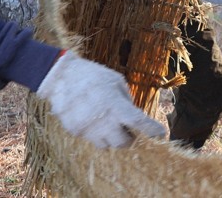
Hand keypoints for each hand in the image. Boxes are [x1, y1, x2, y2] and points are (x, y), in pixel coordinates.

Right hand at [37, 53, 166, 147]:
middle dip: (128, 138)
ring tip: (107, 122)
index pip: (138, 122)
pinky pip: (89, 137)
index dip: (152, 130)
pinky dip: (94, 131)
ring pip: (105, 145)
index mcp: (115, 104)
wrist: (61, 76)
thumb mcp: (116, 81)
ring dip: (110, 137)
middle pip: (122, 143)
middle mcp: (102, 120)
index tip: (160, 134)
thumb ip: (127, 101)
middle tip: (128, 129)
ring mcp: (87, 128)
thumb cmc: (93, 75)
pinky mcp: (74, 131)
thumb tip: (134, 117)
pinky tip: (90, 116)